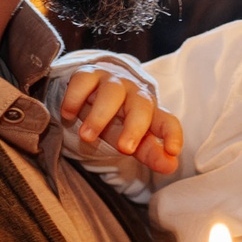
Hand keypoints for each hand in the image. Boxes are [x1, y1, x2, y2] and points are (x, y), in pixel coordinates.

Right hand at [57, 67, 181, 173]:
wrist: (91, 92)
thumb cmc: (116, 122)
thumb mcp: (131, 141)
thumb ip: (150, 153)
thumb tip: (171, 166)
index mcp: (150, 114)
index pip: (167, 121)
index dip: (172, 134)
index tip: (173, 151)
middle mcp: (134, 94)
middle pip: (142, 105)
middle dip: (135, 127)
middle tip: (123, 149)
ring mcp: (112, 82)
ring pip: (112, 92)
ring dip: (100, 116)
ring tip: (86, 137)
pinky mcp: (88, 75)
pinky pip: (84, 80)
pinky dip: (75, 98)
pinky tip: (68, 115)